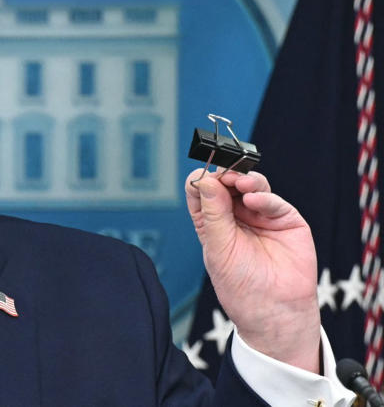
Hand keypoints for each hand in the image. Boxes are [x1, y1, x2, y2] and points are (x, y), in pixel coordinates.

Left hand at [185, 169, 320, 372]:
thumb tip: (204, 181)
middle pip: (227, 183)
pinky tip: (254, 200)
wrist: (274, 311)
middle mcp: (236, 216)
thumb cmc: (241, 287)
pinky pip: (273, 201)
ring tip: (239, 183)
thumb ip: (213, 214)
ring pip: (251, 185)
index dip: (201, 181)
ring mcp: (261, 215)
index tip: (201, 177)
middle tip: (222, 175)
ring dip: (244, 179)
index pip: (202, 192)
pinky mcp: (285, 219)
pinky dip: (263, 196)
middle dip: (224, 175)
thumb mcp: (218, 248)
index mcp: (212, 222)